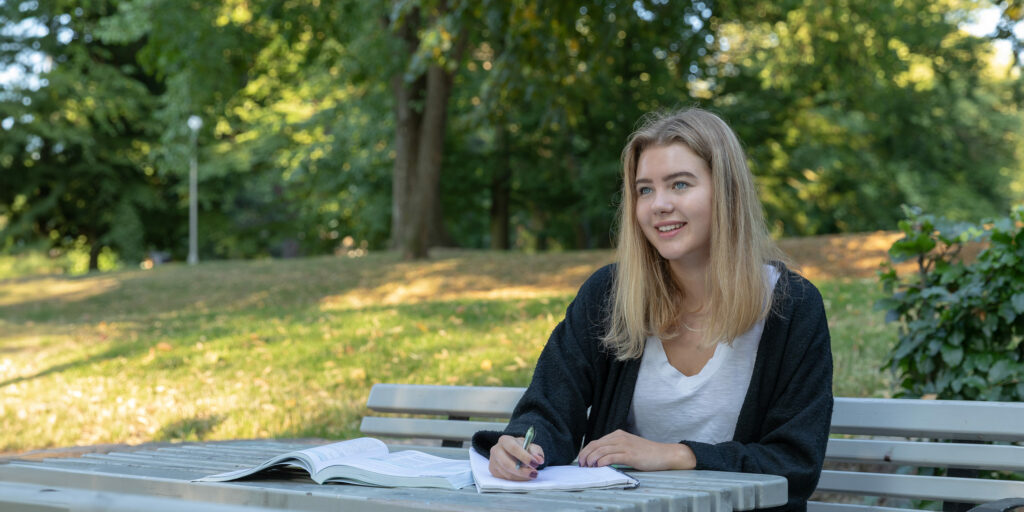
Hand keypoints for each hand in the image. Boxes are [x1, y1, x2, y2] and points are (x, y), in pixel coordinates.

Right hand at [488, 434, 544, 480]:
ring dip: (522, 477)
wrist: (514, 452)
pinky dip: (517, 480)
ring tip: (532, 474)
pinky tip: (524, 476)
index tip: (535, 463)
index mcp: (504, 440)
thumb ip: (536, 452)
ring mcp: (493, 461)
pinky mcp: (494, 471)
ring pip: (507, 474)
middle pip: (506, 463)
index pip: (513, 448)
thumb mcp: (531, 446)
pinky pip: (506, 479)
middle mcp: (496, 450)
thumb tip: (539, 459)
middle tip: (534, 473)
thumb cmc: (522, 448)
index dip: (524, 457)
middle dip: (522, 471)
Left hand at [577, 429, 695, 470]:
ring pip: (601, 450)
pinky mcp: (630, 454)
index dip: (585, 451)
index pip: (595, 441)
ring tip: (588, 467)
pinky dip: (602, 461)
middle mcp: (619, 438)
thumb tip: (600, 459)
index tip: (581, 460)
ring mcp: (625, 445)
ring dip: (591, 459)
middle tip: (582, 465)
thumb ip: (616, 449)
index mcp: (618, 435)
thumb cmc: (647, 453)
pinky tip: (599, 466)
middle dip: (585, 455)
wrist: (664, 454)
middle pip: (595, 445)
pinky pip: (611, 456)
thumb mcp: (628, 447)